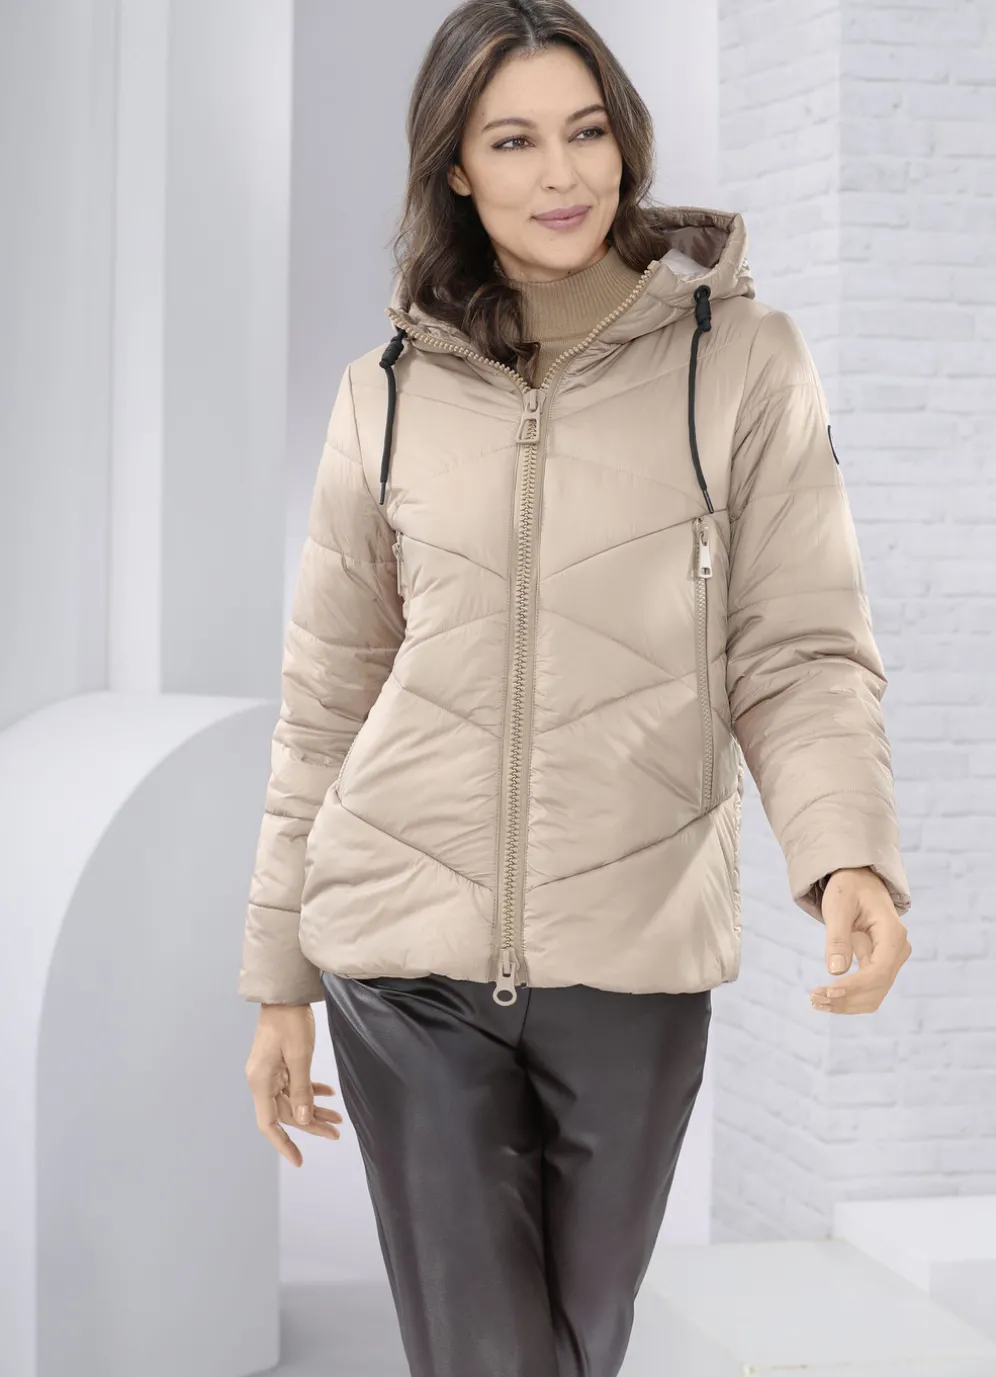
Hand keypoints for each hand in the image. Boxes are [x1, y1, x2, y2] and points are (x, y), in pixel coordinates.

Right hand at [244, 1002, 342, 1166]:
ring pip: (293, 1100)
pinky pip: (294, 1085)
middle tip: (335, 1133)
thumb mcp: (299, 1056)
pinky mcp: (279, 1063)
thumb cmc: (290, 1021)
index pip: (269, 1124)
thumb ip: (302, 1090)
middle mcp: (262, 1080)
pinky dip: (311, 1090)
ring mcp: (270, 1072)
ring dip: (314, 1108)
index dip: (283, 1145)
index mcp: (261, 1081)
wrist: (284, 994)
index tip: (299, 1160)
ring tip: (337, 1118)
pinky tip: (328, 1094)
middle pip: (286, 1113)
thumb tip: (304, 1120)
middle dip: (311, 1124)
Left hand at [810, 867, 910, 1014]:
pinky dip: (849, 998)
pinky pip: (869, 989)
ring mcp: (891, 960)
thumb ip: (837, 937)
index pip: (879, 970)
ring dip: (847, 1004)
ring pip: (874, 995)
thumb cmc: (849, 889)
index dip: (855, 986)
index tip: (828, 991)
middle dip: (847, 999)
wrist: (859, 881)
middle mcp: (898, 950)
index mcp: (893, 933)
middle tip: (814, 999)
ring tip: (816, 1001)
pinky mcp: (881, 966)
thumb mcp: (838, 905)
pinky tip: (826, 1000)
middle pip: (878, 987)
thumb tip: (835, 970)